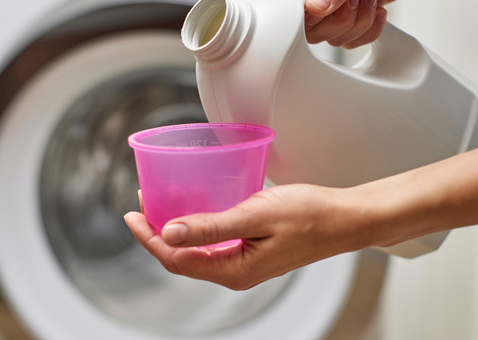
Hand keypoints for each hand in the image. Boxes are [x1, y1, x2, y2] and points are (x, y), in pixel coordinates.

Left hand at [123, 184, 368, 289]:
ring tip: (161, 204)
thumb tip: (168, 233)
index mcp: (234, 270)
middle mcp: (236, 273)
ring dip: (176, 230)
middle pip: (182, 258)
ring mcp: (245, 264)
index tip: (131, 213)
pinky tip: (196, 209)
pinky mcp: (253, 252)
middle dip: (157, 233)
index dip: (148, 237)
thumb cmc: (310, 215)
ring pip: (197, 251)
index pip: (176, 258)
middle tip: (141, 204)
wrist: (346, 219)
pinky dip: (197, 228)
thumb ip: (211, 226)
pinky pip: (215, 245)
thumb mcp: (255, 215)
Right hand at [274, 0, 421, 47]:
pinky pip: (349, 40)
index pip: (284, 3)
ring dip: (359, 23)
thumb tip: (315, 6)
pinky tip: (376, 8)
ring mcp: (330, 6)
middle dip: (341, 20)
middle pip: (309, 30)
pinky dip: (368, 30)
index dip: (303, 15)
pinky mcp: (346, 17)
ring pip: (331, 37)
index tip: (329, 9)